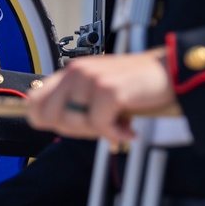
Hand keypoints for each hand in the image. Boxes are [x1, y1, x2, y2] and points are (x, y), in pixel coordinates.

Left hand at [27, 48, 180, 142]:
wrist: (170, 73)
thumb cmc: (135, 85)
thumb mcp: (97, 91)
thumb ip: (74, 102)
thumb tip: (48, 122)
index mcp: (71, 73)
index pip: (34, 101)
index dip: (47, 121)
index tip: (71, 126)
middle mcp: (76, 72)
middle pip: (50, 116)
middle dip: (73, 130)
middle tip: (99, 127)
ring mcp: (91, 79)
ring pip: (73, 122)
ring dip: (97, 132)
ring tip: (117, 124)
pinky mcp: (109, 89)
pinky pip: (98, 124)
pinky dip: (114, 133)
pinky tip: (128, 129)